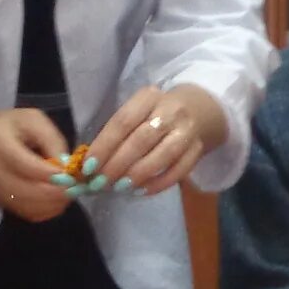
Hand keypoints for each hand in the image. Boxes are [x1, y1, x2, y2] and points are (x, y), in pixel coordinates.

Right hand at [0, 109, 72, 221]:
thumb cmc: (2, 127)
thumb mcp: (29, 119)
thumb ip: (51, 139)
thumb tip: (67, 165)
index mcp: (0, 146)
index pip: (31, 168)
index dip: (57, 176)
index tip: (75, 176)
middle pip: (30, 193)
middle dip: (59, 194)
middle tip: (77, 188)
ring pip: (29, 208)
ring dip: (54, 205)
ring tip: (68, 193)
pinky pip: (25, 213)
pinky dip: (44, 211)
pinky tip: (54, 200)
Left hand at [88, 85, 221, 195]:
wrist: (200, 110)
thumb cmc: (156, 113)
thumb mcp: (137, 110)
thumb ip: (117, 133)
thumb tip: (91, 165)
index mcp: (149, 97)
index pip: (123, 121)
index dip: (104, 145)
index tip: (88, 167)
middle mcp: (171, 112)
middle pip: (141, 140)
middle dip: (117, 164)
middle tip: (100, 183)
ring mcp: (187, 131)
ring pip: (162, 156)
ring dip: (137, 175)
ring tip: (119, 188)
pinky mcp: (198, 150)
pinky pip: (178, 171)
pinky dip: (158, 184)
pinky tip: (140, 191)